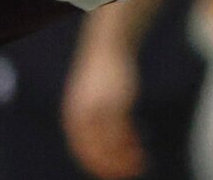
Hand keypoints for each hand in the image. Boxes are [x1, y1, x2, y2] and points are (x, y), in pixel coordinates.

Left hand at [61, 37, 145, 179]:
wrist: (108, 46)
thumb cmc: (100, 75)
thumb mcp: (90, 99)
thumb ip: (92, 121)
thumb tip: (105, 141)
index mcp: (74, 118)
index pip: (83, 151)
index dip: (98, 166)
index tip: (111, 174)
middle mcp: (84, 117)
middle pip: (97, 151)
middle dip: (112, 166)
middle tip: (128, 174)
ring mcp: (100, 110)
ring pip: (111, 144)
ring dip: (124, 158)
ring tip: (138, 164)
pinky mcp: (116, 102)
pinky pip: (122, 130)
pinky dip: (130, 142)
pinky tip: (138, 147)